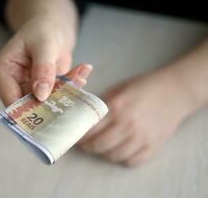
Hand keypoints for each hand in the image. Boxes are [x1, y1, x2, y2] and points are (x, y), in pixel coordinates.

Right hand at [0, 17, 77, 105]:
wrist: (53, 26)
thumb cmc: (42, 29)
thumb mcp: (43, 45)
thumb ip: (42, 69)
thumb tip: (41, 95)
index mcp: (4, 71)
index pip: (10, 99)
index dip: (27, 111)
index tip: (47, 113)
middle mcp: (15, 83)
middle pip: (29, 105)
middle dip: (52, 102)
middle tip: (71, 94)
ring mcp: (31, 88)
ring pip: (48, 101)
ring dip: (66, 92)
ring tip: (80, 77)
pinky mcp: (46, 89)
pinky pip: (59, 94)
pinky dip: (71, 85)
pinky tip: (82, 72)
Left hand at [78, 68, 192, 165]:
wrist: (174, 91)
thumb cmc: (143, 87)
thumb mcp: (118, 90)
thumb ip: (100, 104)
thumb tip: (82, 117)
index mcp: (116, 107)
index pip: (90, 129)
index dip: (79, 135)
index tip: (75, 136)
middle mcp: (128, 125)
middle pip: (99, 146)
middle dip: (88, 147)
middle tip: (85, 145)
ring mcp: (141, 138)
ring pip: (113, 156)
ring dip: (104, 153)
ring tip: (102, 147)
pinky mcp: (153, 147)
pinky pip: (131, 161)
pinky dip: (122, 158)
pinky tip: (120, 149)